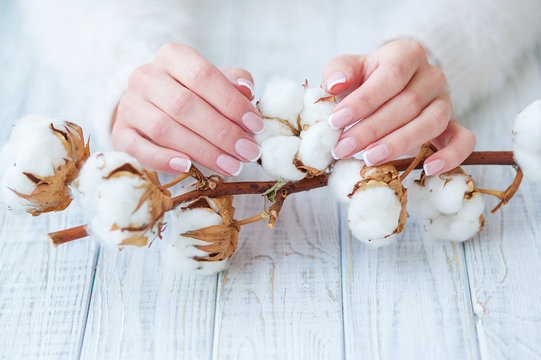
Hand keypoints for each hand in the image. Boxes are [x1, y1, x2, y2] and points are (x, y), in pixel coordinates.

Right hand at [111, 43, 263, 175]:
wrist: (151, 106)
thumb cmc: (192, 93)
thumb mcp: (215, 82)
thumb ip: (233, 82)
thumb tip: (246, 91)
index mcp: (172, 57)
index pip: (202, 75)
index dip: (231, 102)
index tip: (255, 126)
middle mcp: (146, 76)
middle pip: (184, 105)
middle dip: (222, 132)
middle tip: (248, 152)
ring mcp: (130, 105)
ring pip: (165, 128)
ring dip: (202, 150)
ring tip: (232, 165)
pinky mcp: (120, 133)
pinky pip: (138, 148)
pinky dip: (162, 159)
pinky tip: (187, 167)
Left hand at [323, 39, 474, 174]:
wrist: (385, 89)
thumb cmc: (364, 80)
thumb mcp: (347, 69)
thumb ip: (338, 72)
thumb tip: (335, 84)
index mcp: (407, 54)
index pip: (391, 75)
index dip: (363, 101)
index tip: (336, 121)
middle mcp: (432, 75)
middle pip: (408, 103)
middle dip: (371, 129)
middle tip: (342, 148)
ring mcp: (446, 101)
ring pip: (431, 122)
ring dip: (399, 144)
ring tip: (369, 159)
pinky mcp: (453, 126)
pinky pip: (463, 140)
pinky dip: (451, 156)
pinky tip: (428, 169)